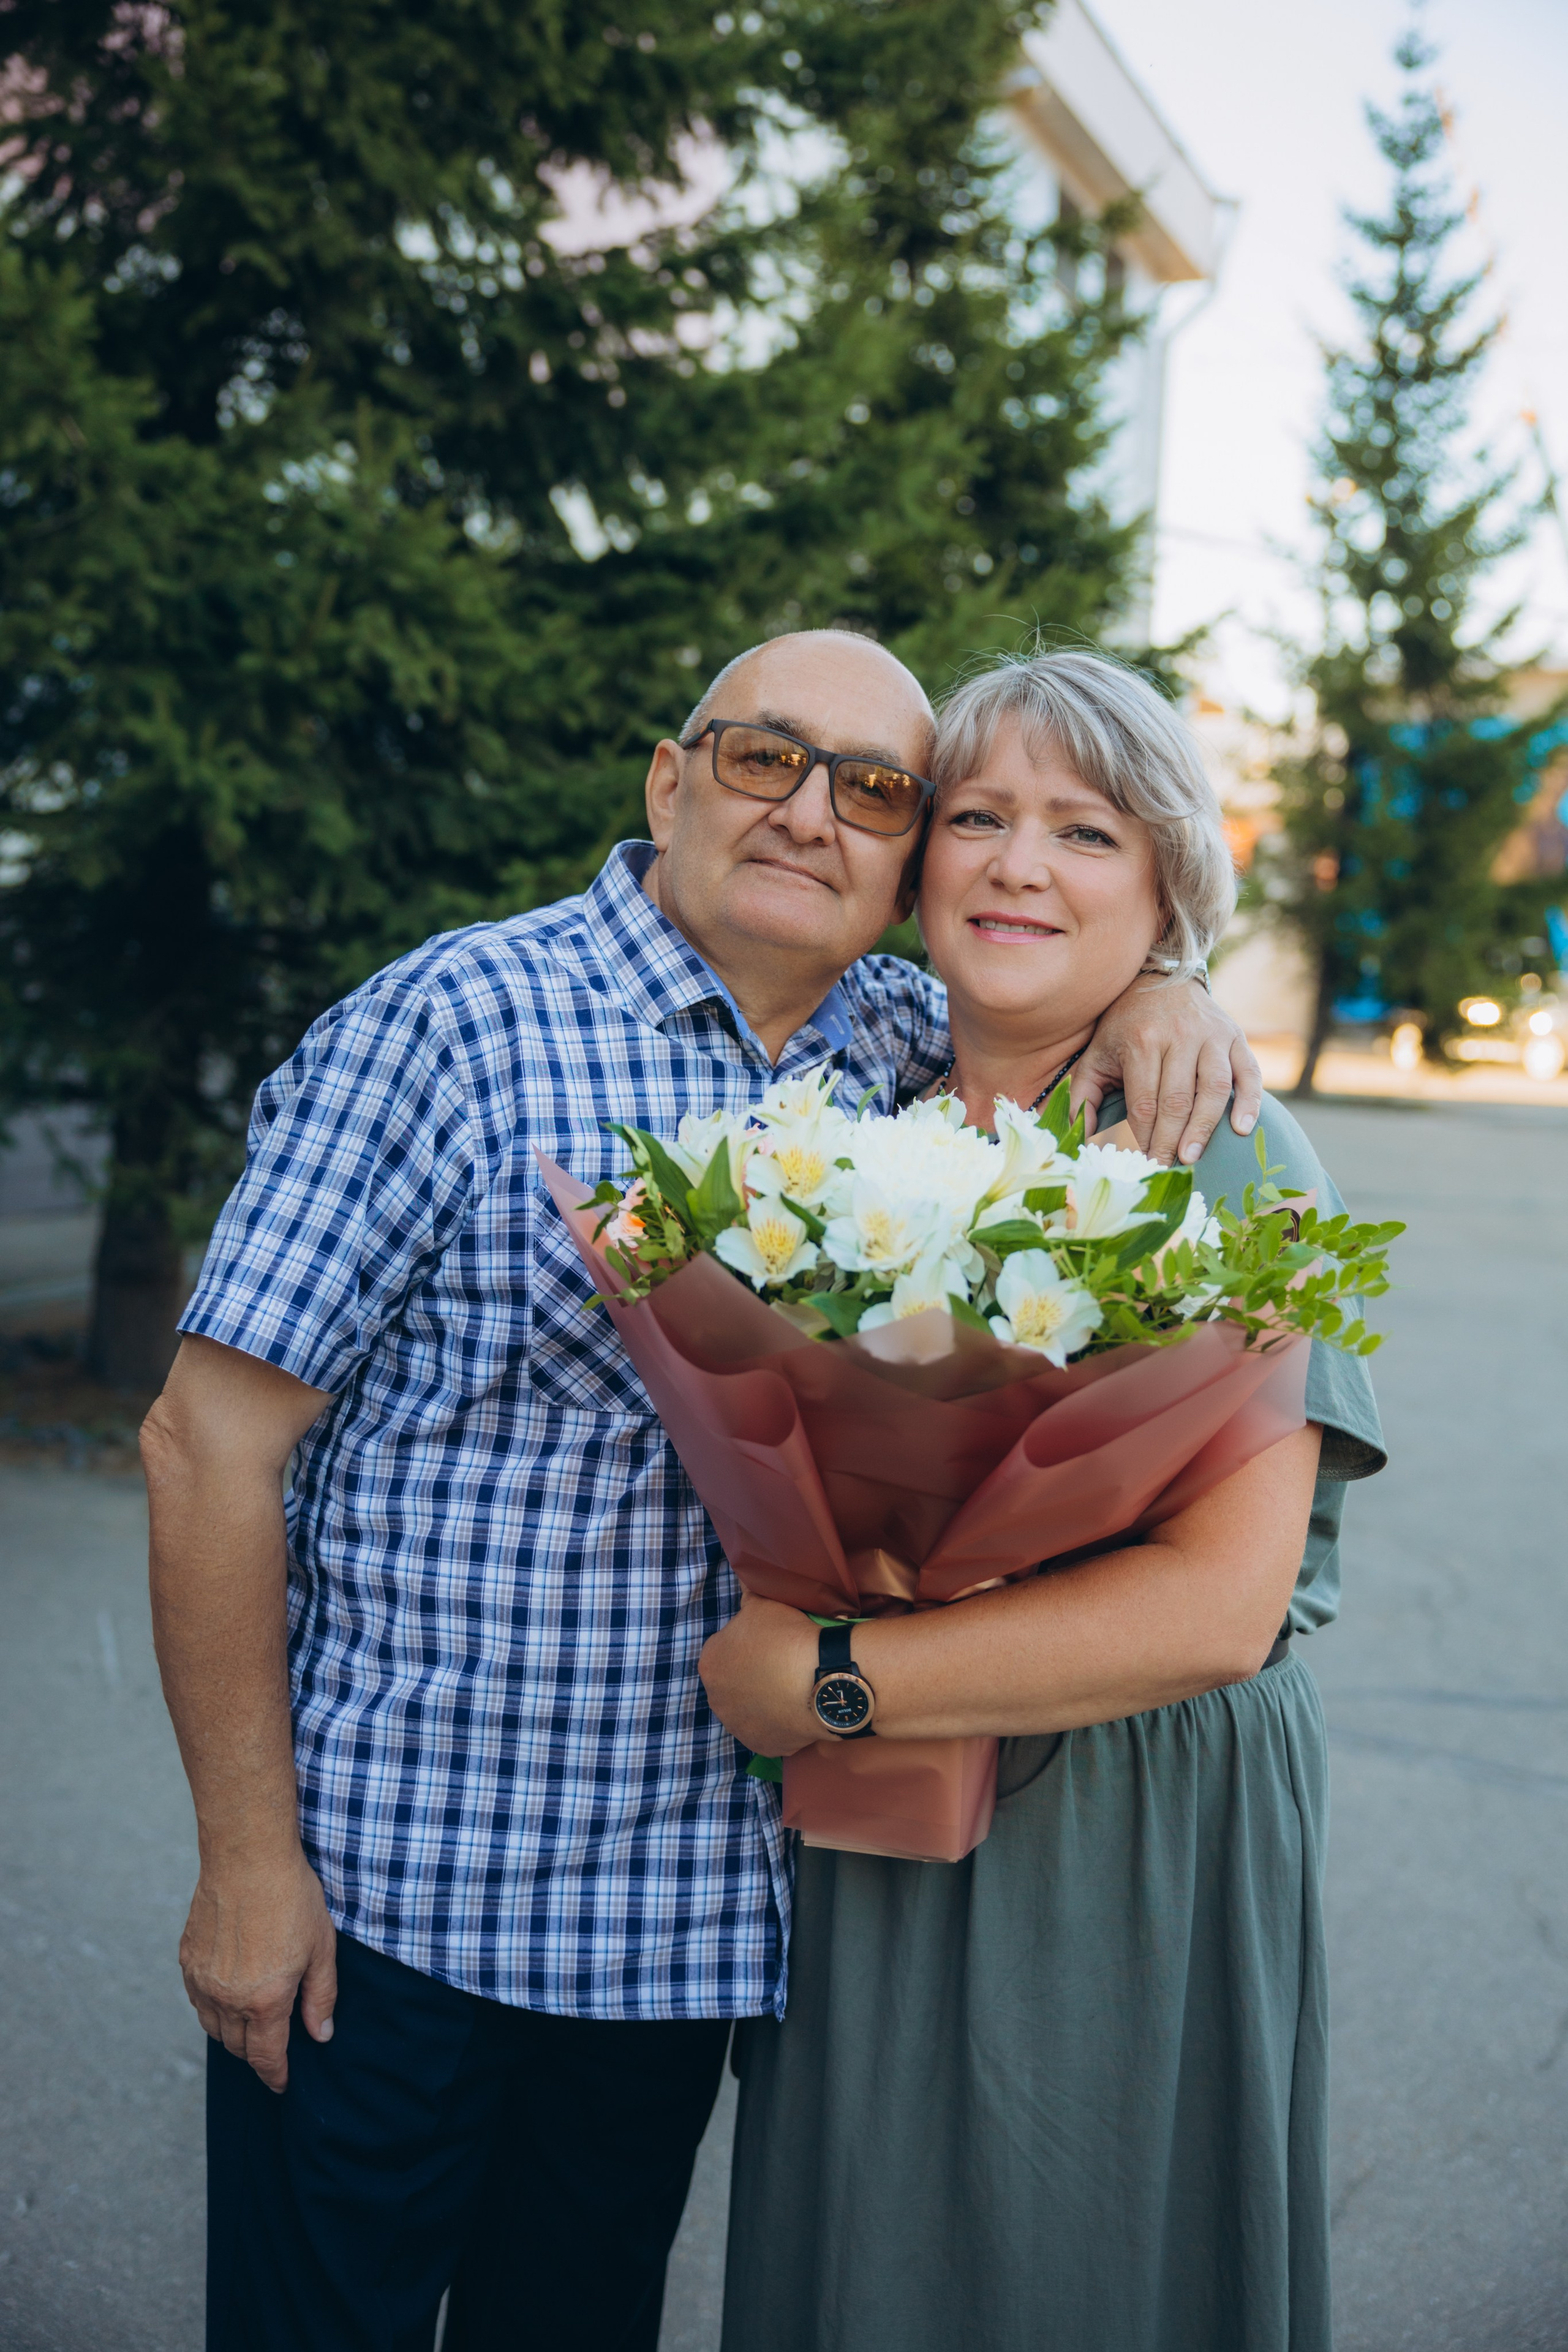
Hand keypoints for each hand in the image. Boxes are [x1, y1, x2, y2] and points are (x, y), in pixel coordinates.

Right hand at [178, 1846, 337, 2093]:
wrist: (248, 1857)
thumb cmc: (291, 1897)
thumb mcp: (321, 1948)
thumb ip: (321, 1996)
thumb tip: (321, 2035)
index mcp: (264, 2000)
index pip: (266, 2057)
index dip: (276, 2075)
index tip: (282, 2084)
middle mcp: (227, 1998)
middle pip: (237, 2047)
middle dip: (256, 2055)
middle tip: (273, 2049)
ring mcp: (202, 1980)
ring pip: (213, 2027)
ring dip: (232, 2034)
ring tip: (252, 2025)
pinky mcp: (187, 1960)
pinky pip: (197, 2000)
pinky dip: (212, 2008)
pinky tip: (228, 1995)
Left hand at [700, 1595, 820, 1758]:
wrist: (820, 1679)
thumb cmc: (787, 1637)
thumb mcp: (763, 1603)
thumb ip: (748, 1596)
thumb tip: (745, 1582)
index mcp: (710, 1662)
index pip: (724, 1648)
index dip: (747, 1643)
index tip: (770, 1641)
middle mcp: (715, 1698)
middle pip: (734, 1681)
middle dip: (751, 1674)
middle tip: (782, 1664)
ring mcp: (737, 1726)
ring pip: (749, 1708)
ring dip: (763, 1700)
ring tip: (792, 1688)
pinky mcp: (761, 1746)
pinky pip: (769, 1731)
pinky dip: (780, 1722)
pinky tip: (797, 1709)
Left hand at [1074, 976, 1261, 1165]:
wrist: (1159, 979)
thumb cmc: (1124, 1026)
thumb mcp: (1096, 1055)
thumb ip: (1082, 1096)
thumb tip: (1079, 1137)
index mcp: (1142, 1041)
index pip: (1144, 1102)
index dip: (1142, 1137)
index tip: (1140, 1163)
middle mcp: (1179, 1035)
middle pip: (1178, 1100)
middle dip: (1170, 1140)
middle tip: (1165, 1168)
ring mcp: (1212, 1035)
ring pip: (1214, 1089)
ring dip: (1204, 1127)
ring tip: (1192, 1157)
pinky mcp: (1235, 1036)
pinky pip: (1249, 1072)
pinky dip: (1249, 1102)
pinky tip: (1241, 1129)